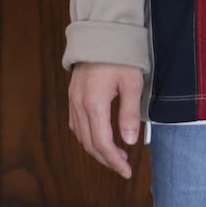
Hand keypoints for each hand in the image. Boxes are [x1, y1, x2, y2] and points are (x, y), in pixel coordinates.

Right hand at [68, 63, 143, 178]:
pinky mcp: (73, 97)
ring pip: (81, 136)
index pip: (102, 143)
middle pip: (89, 144)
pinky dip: (88, 137)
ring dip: (97, 150)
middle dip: (107, 159)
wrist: (101, 35)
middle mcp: (79, 106)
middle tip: (123, 167)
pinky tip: (100, 138)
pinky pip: (77, 125)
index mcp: (94, 104)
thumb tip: (130, 141)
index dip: (114, 160)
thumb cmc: (120, 57)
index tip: (127, 171)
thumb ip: (130, 113)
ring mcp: (73, 101)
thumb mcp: (132, 83)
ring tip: (116, 155)